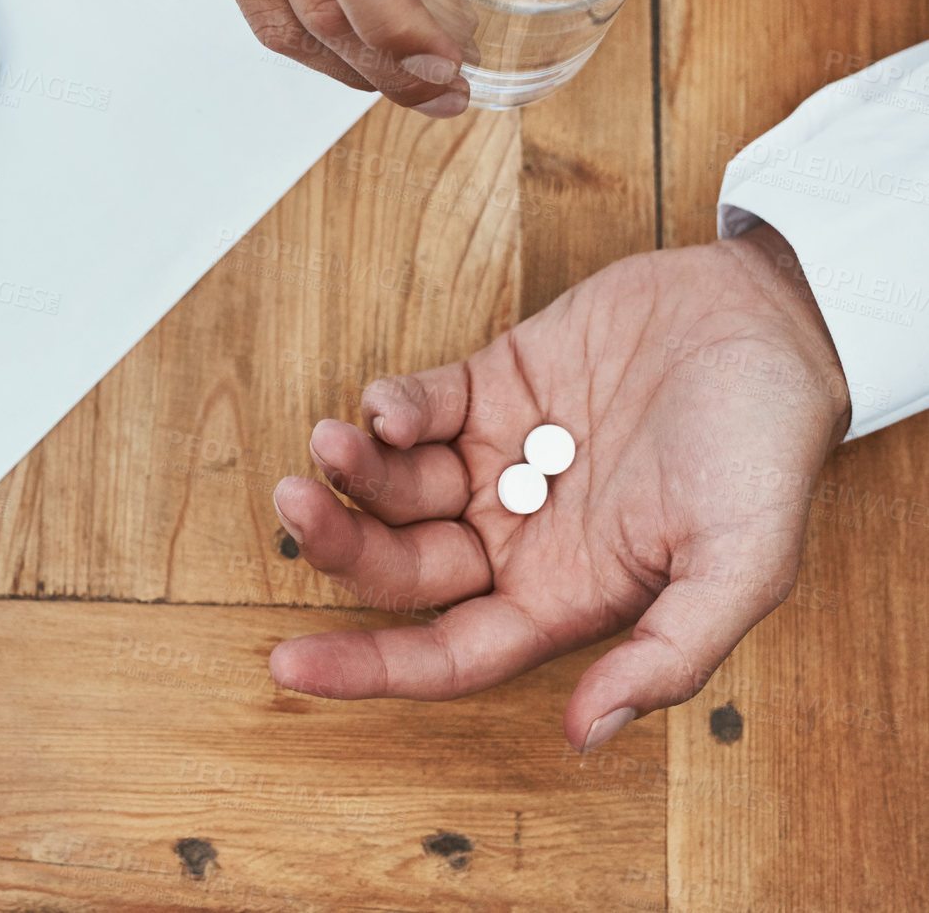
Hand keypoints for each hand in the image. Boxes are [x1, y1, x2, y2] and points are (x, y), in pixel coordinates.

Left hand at [268, 225, 850, 749]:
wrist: (768, 321)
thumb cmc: (765, 447)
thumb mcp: (742, 564)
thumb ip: (668, 654)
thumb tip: (583, 734)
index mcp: (563, 594)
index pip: (447, 652)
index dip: (368, 668)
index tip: (287, 667)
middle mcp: (519, 534)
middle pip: (402, 565)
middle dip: (341, 543)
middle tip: (295, 503)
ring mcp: (500, 457)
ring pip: (395, 485)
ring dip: (353, 471)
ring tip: (330, 440)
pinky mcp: (494, 383)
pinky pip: (422, 407)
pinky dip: (392, 407)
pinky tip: (387, 405)